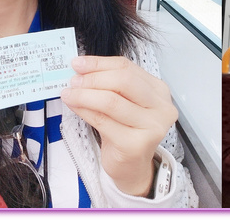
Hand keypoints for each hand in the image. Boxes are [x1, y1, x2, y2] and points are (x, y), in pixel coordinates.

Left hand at [61, 55, 177, 196]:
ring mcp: (151, 126)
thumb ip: (111, 85)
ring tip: (68, 93)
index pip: (127, 68)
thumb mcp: (124, 103)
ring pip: (111, 101)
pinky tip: (74, 106)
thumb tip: (81, 69)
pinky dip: (84, 110)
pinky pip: (103, 121)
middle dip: (93, 78)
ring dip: (84, 94)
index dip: (100, 63)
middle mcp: (161, 107)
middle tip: (73, 81)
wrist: (131, 166)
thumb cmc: (125, 131)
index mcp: (159, 91)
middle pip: (124, 81)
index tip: (78, 63)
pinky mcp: (135, 144)